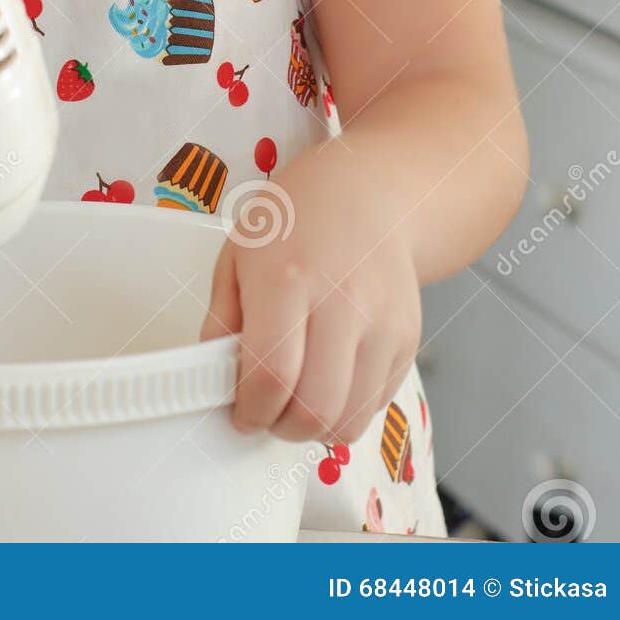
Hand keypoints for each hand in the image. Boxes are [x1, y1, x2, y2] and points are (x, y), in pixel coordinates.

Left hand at [199, 144, 421, 443]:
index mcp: (288, 278)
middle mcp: (343, 303)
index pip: (269, 376)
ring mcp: (382, 324)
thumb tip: (211, 378)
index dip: (249, 410)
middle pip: (314, 410)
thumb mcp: (237, 253)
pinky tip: (329, 376)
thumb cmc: (294, 219)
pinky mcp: (408, 340)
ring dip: (316, 427)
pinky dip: (347, 408)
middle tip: (267, 410)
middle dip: (281, 427)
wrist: (369, 193)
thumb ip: (221, 319)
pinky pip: (375, 405)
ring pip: (350, 420)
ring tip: (297, 398)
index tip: (239, 410)